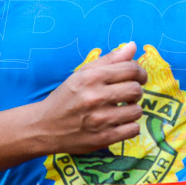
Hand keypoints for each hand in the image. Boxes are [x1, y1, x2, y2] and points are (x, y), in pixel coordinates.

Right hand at [31, 41, 147, 155]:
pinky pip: (133, 130)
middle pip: (136, 90)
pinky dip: (130, 126)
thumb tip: (133, 46)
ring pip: (137, 111)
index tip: (138, 77)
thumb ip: (109, 59)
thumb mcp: (82, 74)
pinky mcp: (103, 138)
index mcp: (91, 78)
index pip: (131, 69)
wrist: (45, 127)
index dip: (140, 72)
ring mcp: (100, 119)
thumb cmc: (66, 97)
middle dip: (136, 91)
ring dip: (133, 109)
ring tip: (122, 109)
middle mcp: (95, 97)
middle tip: (128, 94)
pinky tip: (119, 123)